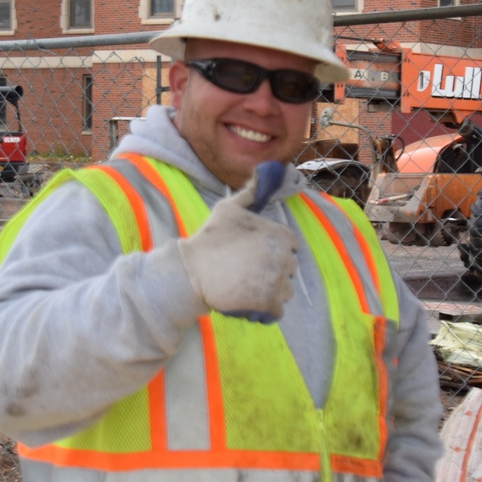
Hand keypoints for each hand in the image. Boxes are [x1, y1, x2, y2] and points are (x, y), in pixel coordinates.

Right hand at [177, 170, 297, 322]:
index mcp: (280, 235)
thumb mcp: (229, 208)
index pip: (290, 247)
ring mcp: (278, 282)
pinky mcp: (269, 303)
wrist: (192, 271)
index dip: (271, 251)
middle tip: (245, 272)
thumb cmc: (211, 238)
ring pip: (285, 291)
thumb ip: (251, 192)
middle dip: (272, 272)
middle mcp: (284, 257)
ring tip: (246, 287)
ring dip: (271, 292)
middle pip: (288, 269)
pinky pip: (278, 311)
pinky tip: (251, 304)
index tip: (252, 255)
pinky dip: (267, 311)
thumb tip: (266, 169)